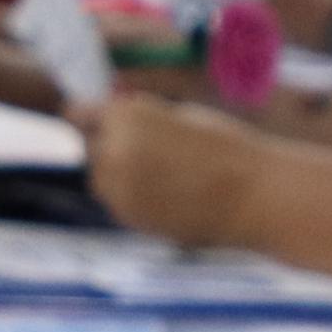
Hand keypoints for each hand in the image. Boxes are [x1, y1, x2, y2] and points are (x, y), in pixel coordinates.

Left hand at [87, 96, 257, 248]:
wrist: (253, 194)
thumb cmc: (226, 146)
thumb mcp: (178, 114)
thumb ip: (138, 118)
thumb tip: (112, 123)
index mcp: (124, 116)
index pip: (78, 114)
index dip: (92, 118)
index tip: (105, 123)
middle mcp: (112, 151)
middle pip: (89, 147)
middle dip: (108, 147)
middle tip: (149, 152)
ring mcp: (118, 189)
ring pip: (101, 179)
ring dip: (118, 175)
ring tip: (164, 175)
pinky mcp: (129, 218)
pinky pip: (118, 203)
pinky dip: (133, 199)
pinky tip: (170, 195)